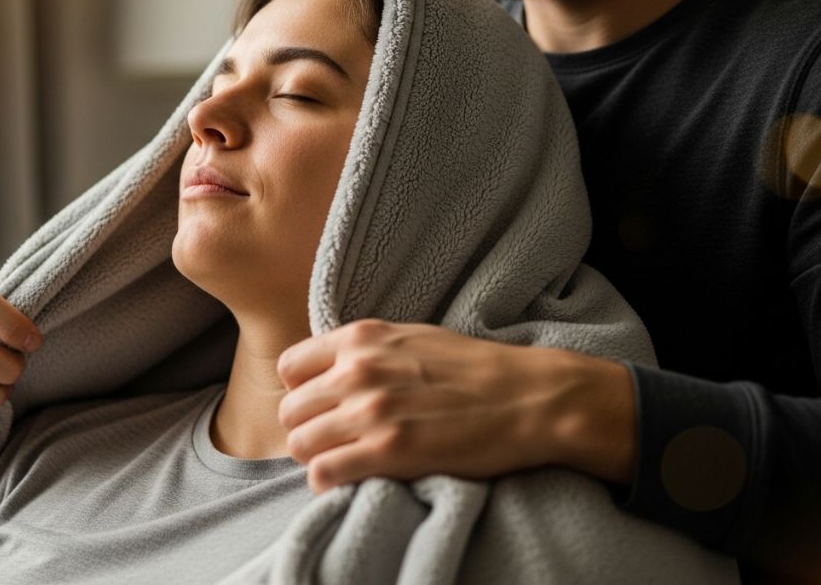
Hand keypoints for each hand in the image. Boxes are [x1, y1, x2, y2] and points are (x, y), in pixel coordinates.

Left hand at [276, 319, 635, 492]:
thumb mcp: (412, 337)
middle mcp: (358, 371)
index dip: (302, 392)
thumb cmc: (476, 369)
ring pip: (300, 444)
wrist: (530, 397)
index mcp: (361, 339)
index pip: (290, 368)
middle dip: (308, 430)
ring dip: (317, 458)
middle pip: (291, 411)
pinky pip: (323, 473)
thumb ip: (366, 351)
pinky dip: (329, 483)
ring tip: (344, 462)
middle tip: (334, 443)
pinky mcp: (389, 451)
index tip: (322, 408)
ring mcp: (371, 411)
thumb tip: (330, 372)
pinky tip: (351, 480)